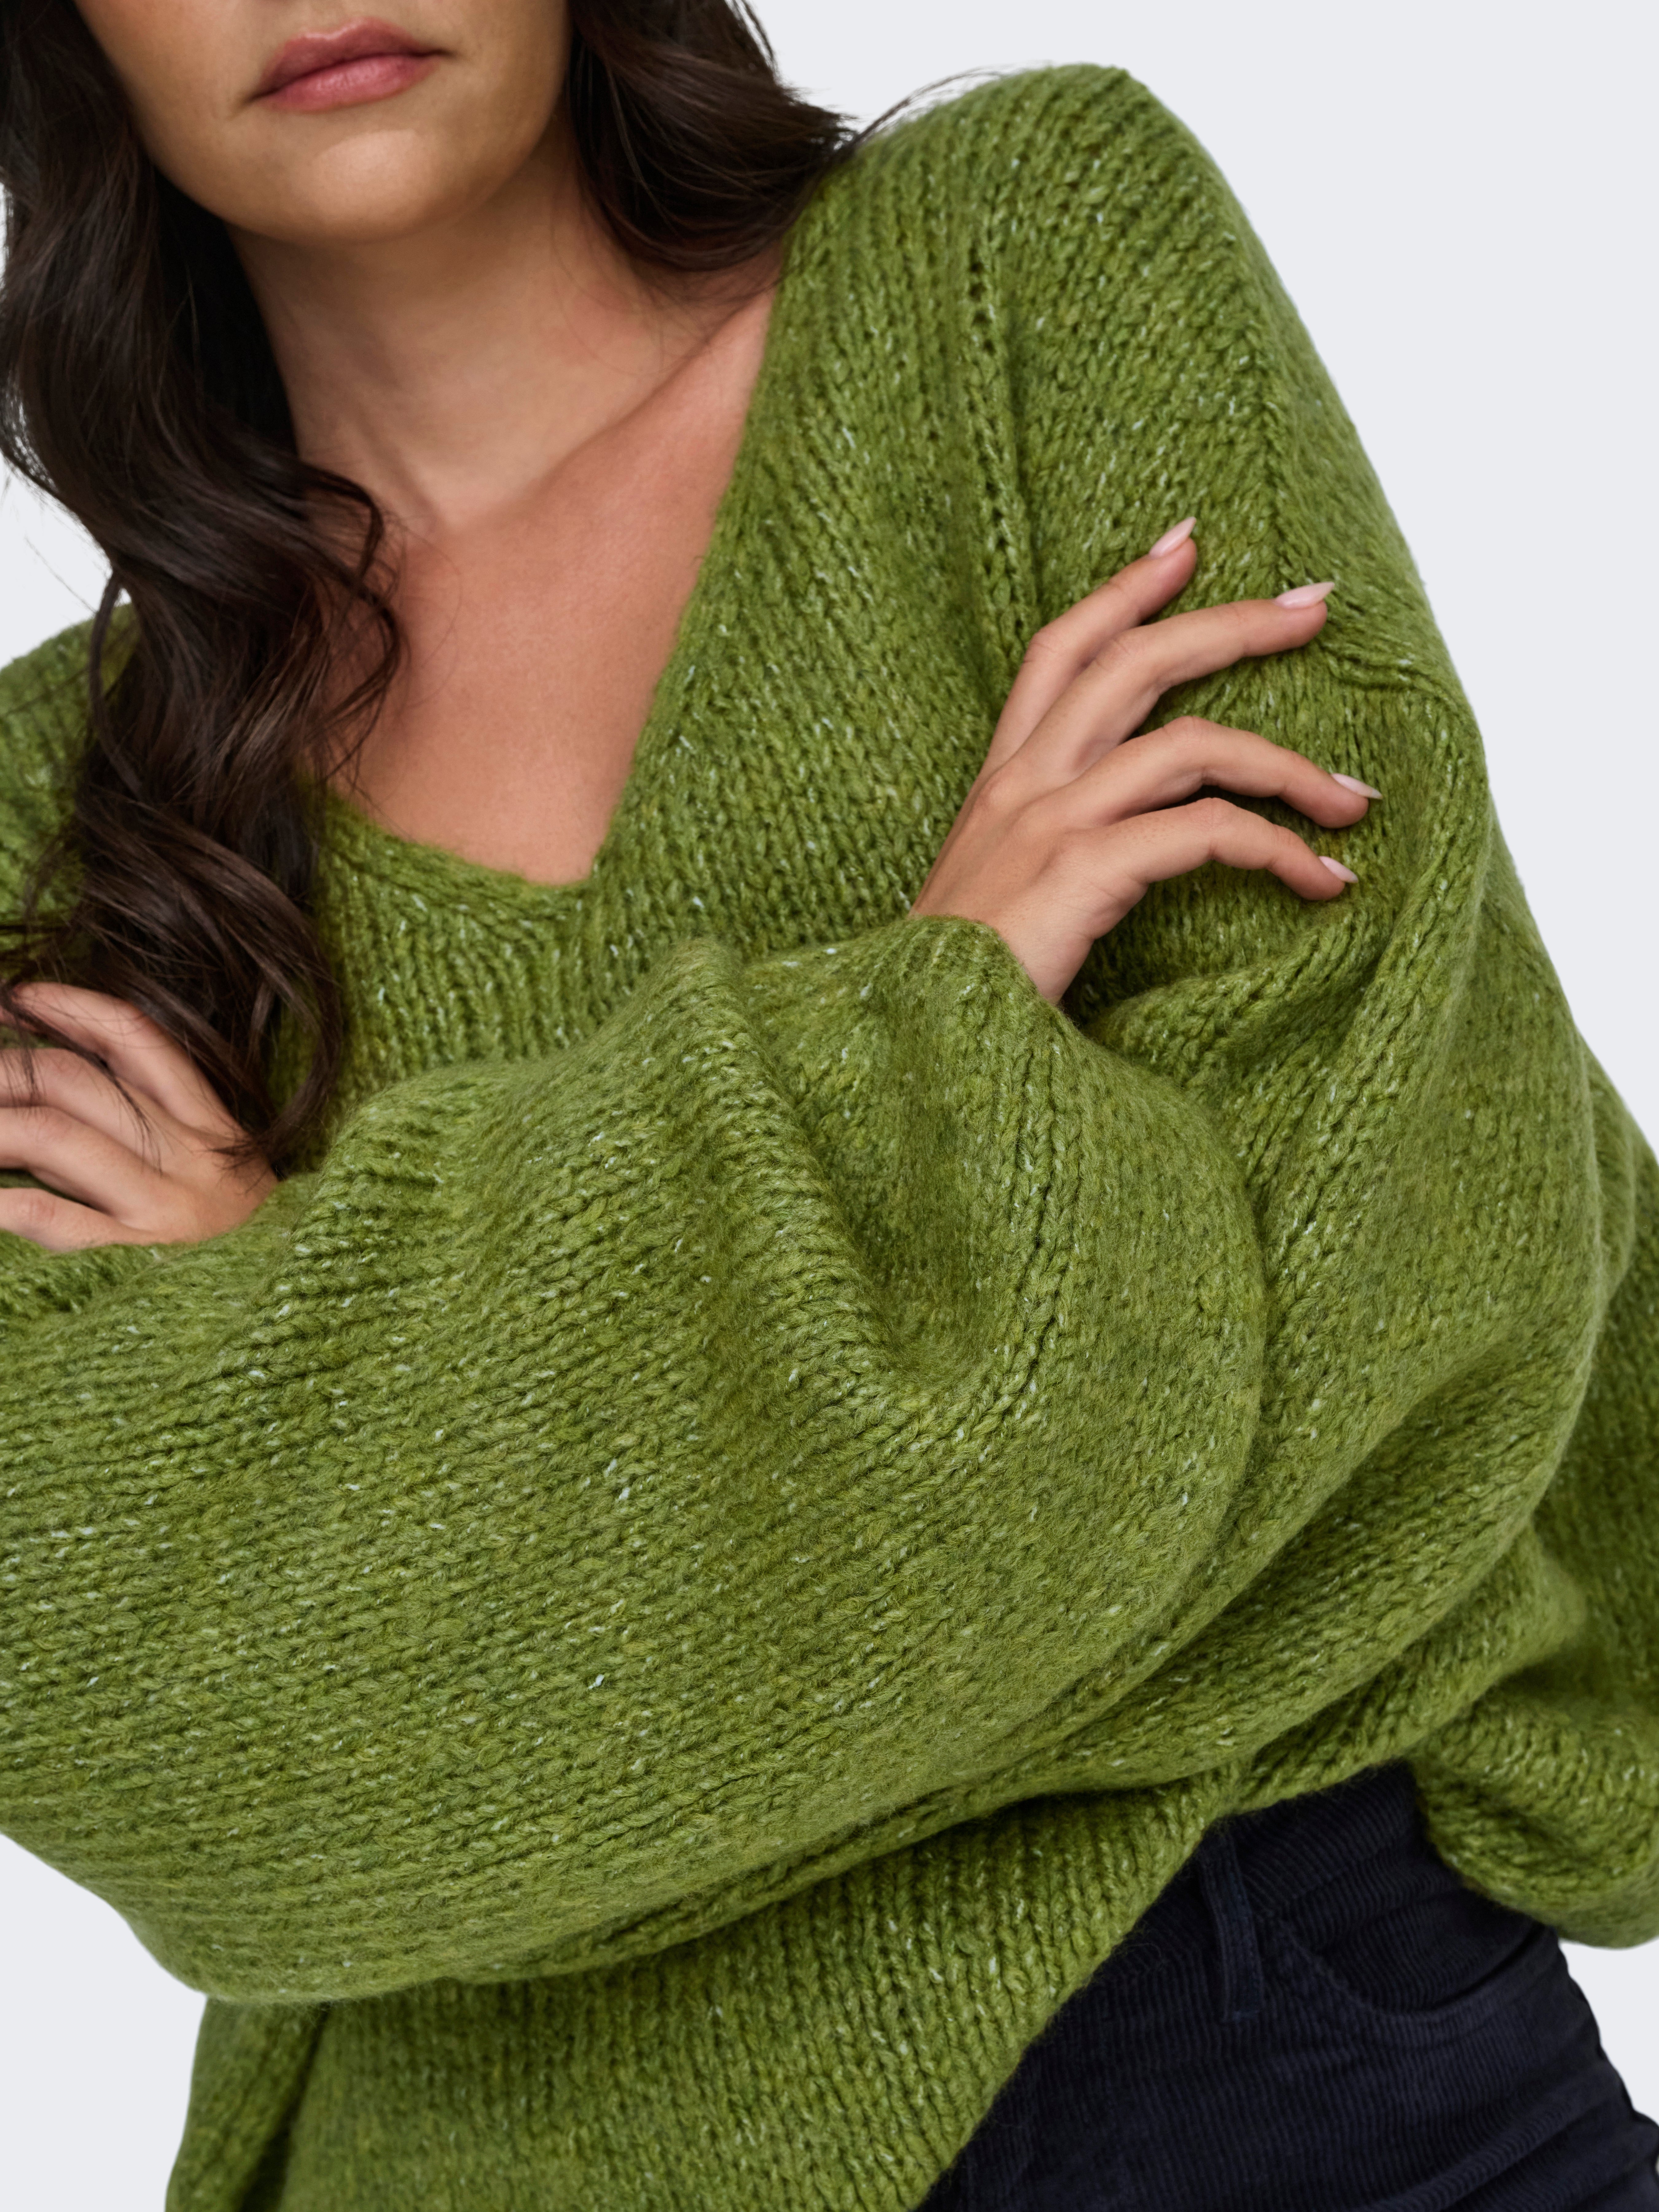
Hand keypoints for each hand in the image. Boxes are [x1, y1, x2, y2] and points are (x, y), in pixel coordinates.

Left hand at [0, 983, 275, 1251]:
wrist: (303, 1320)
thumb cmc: (247, 1249)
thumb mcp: (215, 1172)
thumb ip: (154, 1127)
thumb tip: (62, 1083)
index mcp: (210, 1126)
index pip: (138, 1040)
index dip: (72, 1008)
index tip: (20, 996)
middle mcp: (187, 1158)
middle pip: (76, 1081)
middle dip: (5, 1067)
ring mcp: (161, 1209)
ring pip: (55, 1135)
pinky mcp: (136, 1261)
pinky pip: (54, 1217)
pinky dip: (0, 1202)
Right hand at [909, 521, 1375, 1002]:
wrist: (912, 1046)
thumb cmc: (956, 991)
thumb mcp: (993, 898)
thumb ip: (1045, 856)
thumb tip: (1118, 852)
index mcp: (1000, 785)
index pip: (1062, 653)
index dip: (1123, 591)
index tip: (1185, 546)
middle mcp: (1023, 785)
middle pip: (1135, 664)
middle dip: (1231, 624)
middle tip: (1313, 605)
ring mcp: (1051, 822)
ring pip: (1191, 745)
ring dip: (1288, 767)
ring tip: (1352, 800)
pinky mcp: (1082, 869)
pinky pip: (1206, 832)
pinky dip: (1277, 850)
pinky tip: (1321, 881)